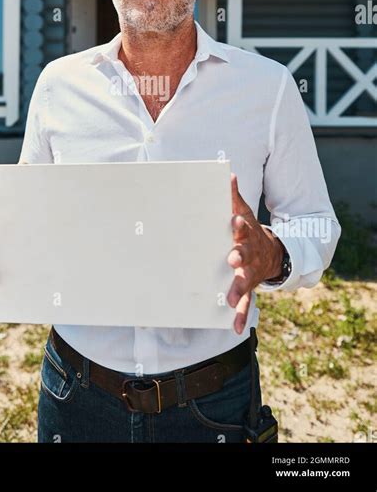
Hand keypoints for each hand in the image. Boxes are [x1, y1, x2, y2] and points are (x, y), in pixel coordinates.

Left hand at [226, 174, 283, 334]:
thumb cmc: (249, 231)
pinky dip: (239, 316)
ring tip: (230, 298)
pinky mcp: (248, 288)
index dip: (239, 223)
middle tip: (232, 258)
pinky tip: (234, 327)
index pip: (242, 227)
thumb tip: (228, 174)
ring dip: (237, 288)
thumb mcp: (245, 213)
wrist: (271, 254)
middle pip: (244, 254)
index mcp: (246, 235)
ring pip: (244, 281)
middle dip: (238, 256)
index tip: (235, 219)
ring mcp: (250, 272)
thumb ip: (234, 197)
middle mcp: (249, 254)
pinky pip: (245, 304)